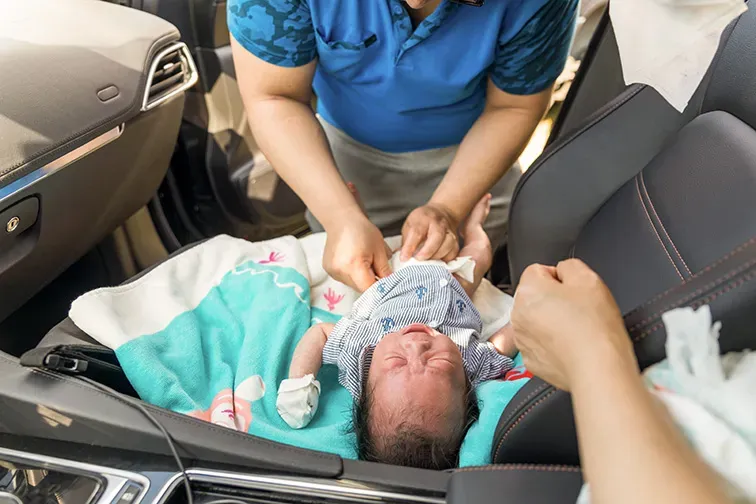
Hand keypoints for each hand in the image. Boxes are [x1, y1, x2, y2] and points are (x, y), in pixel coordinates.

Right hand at [324, 213, 391, 292]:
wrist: (342, 220)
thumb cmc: (362, 231)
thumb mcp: (379, 249)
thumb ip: (385, 270)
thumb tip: (390, 283)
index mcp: (354, 265)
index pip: (369, 288)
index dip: (379, 288)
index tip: (386, 283)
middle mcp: (340, 271)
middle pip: (360, 288)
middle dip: (371, 282)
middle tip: (376, 268)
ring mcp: (332, 272)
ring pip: (352, 285)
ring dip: (361, 279)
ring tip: (364, 262)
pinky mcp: (328, 270)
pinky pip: (344, 279)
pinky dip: (352, 275)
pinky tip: (353, 261)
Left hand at [401, 203, 459, 261]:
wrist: (442, 213)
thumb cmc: (422, 222)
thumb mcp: (410, 226)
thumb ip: (406, 241)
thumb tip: (402, 258)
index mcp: (423, 219)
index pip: (416, 232)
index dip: (410, 246)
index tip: (404, 258)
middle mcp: (438, 224)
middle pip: (437, 236)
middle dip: (428, 250)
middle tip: (419, 260)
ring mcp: (450, 232)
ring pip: (448, 245)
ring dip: (436, 256)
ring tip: (427, 263)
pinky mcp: (456, 242)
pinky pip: (453, 253)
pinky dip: (445, 260)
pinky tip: (437, 263)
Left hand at [510, 259, 635, 390]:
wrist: (598, 368)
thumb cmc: (594, 328)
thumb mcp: (589, 278)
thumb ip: (569, 266)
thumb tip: (562, 271)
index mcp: (528, 291)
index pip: (539, 271)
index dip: (561, 279)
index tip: (575, 291)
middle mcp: (518, 315)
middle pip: (535, 296)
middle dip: (554, 299)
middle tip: (579, 310)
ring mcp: (522, 339)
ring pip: (536, 319)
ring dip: (552, 320)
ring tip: (577, 329)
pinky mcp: (531, 360)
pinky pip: (540, 342)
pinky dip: (552, 342)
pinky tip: (570, 346)